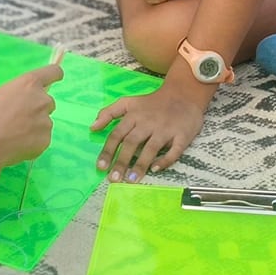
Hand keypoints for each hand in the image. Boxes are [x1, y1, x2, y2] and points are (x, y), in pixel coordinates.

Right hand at [0, 63, 63, 172]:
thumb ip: (15, 97)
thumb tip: (17, 106)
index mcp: (28, 84)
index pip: (53, 72)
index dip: (53, 76)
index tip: (53, 79)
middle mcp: (42, 100)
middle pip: (48, 102)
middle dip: (37, 108)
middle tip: (19, 118)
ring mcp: (46, 121)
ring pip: (44, 122)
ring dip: (34, 127)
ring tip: (14, 136)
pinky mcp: (46, 140)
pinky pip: (42, 139)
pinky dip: (33, 142)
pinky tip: (16, 146)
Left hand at [91, 83, 209, 178]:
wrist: (183, 94)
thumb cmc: (152, 102)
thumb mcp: (128, 102)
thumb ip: (109, 113)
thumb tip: (92, 127)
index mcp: (133, 115)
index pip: (117, 134)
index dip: (108, 151)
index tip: (100, 167)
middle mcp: (148, 122)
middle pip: (131, 143)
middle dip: (121, 161)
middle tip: (114, 179)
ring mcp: (165, 129)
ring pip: (151, 148)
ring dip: (140, 164)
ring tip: (131, 180)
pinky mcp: (182, 135)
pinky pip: (174, 150)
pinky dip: (166, 160)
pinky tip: (155, 169)